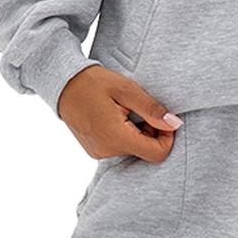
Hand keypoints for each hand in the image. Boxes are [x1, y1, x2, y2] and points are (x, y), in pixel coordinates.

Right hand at [57, 62, 182, 162]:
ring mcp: (99, 153)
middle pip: (145, 152)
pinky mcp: (95, 150)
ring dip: (137, 133)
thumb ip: (152, 109)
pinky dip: (124, 135)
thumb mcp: (127, 90)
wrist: (62, 83)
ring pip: (133, 150)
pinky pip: (119, 148)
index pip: (157, 154)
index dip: (167, 137)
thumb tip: (175, 124)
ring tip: (124, 111)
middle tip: (140, 109)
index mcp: (117, 138)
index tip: (161, 118)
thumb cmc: (94, 83)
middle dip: (150, 132)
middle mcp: (108, 151)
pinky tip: (115, 117)